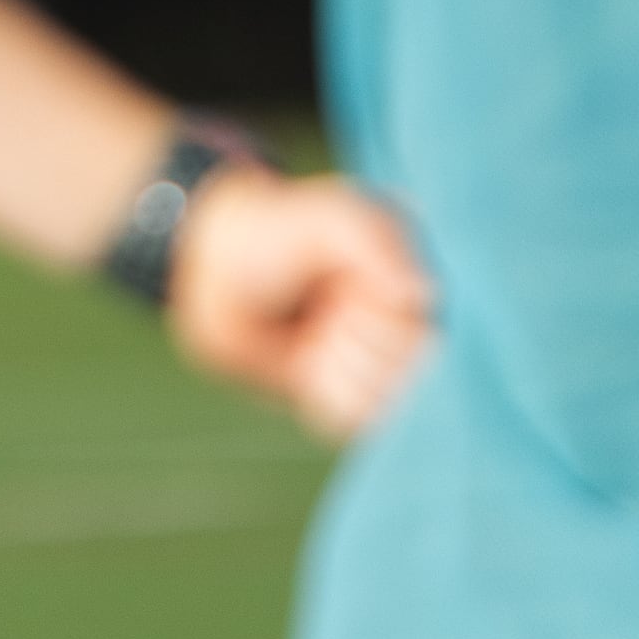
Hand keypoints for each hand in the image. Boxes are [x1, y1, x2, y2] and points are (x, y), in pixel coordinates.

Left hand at [173, 167, 434, 438]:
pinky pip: (356, 420)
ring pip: (385, 402)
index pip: (428, 330)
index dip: (385, 319)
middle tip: (328, 313)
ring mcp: (370, 355)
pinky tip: (307, 367)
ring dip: (341, 372)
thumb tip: (423, 295)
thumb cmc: (271, 231)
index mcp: (410, 276)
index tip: (352, 291)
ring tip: (316, 338)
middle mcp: (401, 319)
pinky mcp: (339, 387)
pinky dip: (328, 398)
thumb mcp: (328, 218)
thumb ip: (379, 241)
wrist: (210, 266)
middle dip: (359, 344)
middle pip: (410, 373)